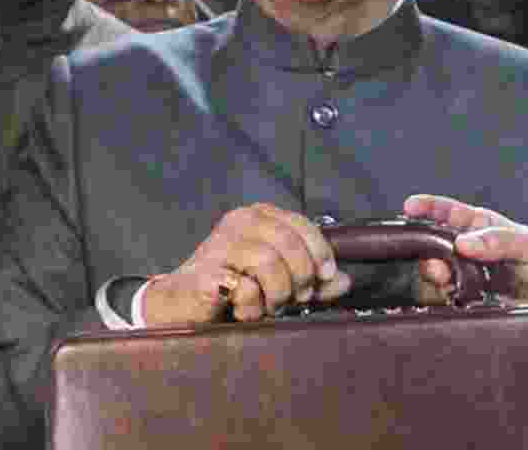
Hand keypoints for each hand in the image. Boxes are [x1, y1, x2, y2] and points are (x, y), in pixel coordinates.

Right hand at [142, 203, 351, 325]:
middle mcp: (238, 223)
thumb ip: (313, 280)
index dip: (320, 252)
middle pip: (289, 243)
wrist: (182, 306)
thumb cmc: (233, 290)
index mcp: (258, 217)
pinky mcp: (205, 273)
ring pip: (269, 262)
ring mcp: (219, 245)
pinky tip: (244, 311)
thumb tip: (345, 281)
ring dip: (277, 293)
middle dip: (301, 277)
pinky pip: (244, 288)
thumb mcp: (280, 282)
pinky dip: (252, 306)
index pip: (302, 225)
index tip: (327, 276)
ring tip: (269, 306)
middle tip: (295, 298)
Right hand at [402, 194, 527, 301]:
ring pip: (440, 276)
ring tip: (447, 281)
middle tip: (435, 263)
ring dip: (437, 278)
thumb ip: (500, 241)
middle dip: (427, 252)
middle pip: (436, 248)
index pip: (451, 213)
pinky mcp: (477, 305)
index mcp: (486, 228)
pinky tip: (457, 300)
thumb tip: (463, 242)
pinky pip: (453, 303)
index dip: (429, 208)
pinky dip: (449, 301)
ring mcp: (474, 279)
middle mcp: (475, 252)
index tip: (410, 207)